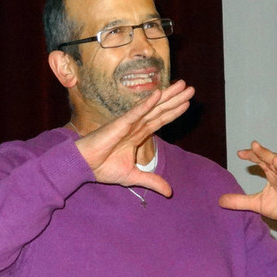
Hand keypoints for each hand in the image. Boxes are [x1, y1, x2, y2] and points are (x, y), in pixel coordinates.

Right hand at [74, 80, 193, 196]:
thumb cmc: (103, 168)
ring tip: (183, 85)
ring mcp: (128, 123)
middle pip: (160, 110)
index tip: (188, 103)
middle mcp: (135, 125)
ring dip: (168, 96)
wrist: (84, 166)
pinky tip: (158, 94)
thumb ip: (152, 181)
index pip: (160, 120)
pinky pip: (136, 112)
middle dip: (175, 99)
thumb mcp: (134, 177)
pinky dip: (147, 104)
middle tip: (191, 88)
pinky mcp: (120, 124)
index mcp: (138, 135)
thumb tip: (169, 192)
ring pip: (152, 107)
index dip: (174, 112)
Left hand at [219, 141, 276, 232]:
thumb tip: (220, 200)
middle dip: (266, 154)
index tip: (240, 153)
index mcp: (274, 175)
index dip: (253, 155)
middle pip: (275, 162)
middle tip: (255, 145)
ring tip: (276, 162)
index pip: (263, 161)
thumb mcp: (257, 203)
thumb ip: (240, 201)